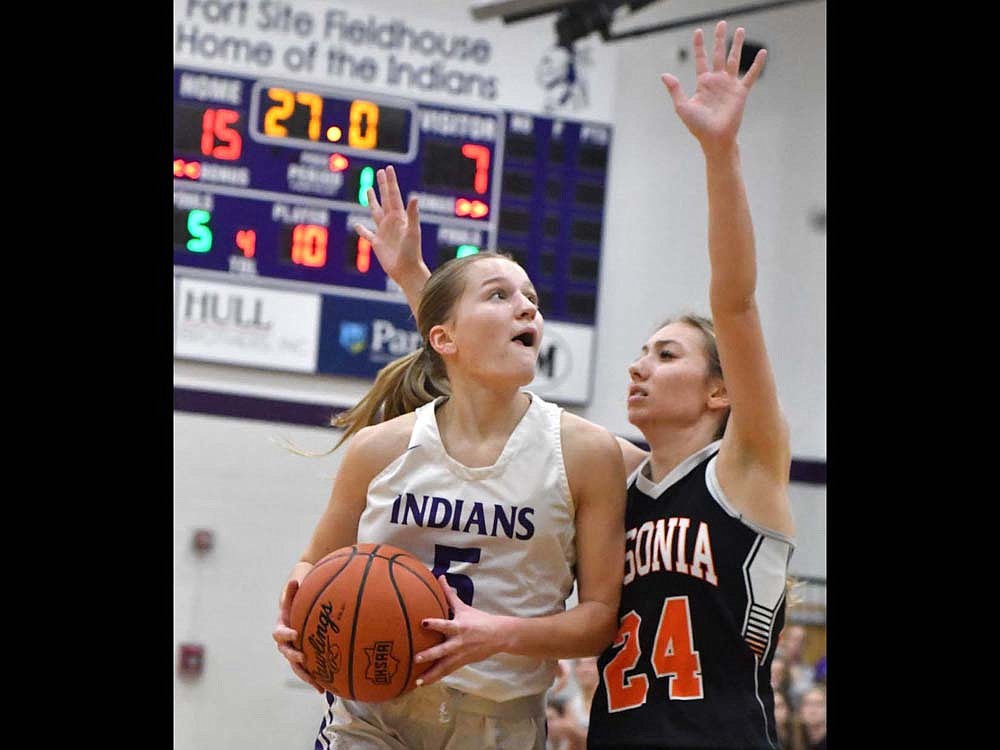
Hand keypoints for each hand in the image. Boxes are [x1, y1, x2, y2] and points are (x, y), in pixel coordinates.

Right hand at [272, 578, 325, 693]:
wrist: (303, 595)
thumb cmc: (299, 589)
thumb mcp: (296, 586)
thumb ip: (293, 588)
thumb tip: (295, 581)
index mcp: (282, 625)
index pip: (279, 633)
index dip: (286, 635)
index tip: (295, 634)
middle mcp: (287, 640)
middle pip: (286, 653)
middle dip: (294, 657)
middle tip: (304, 658)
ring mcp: (295, 648)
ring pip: (297, 665)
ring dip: (305, 674)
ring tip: (316, 683)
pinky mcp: (305, 654)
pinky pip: (308, 668)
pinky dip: (315, 678)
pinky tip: (325, 688)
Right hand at [354, 165, 425, 283]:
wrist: (407, 271)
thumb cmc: (412, 252)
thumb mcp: (412, 231)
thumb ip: (413, 214)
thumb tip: (414, 196)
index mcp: (400, 217)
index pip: (393, 195)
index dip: (390, 182)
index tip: (388, 168)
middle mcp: (392, 222)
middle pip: (385, 199)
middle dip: (383, 185)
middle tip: (380, 172)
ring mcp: (384, 232)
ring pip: (376, 212)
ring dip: (372, 201)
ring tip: (369, 189)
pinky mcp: (378, 243)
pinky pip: (367, 234)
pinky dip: (361, 230)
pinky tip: (356, 225)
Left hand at [410, 576, 504, 685]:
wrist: (499, 635)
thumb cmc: (479, 619)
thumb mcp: (464, 607)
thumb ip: (449, 594)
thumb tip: (439, 576)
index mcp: (459, 627)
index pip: (445, 624)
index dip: (435, 624)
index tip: (422, 623)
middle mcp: (458, 642)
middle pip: (442, 650)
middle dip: (429, 654)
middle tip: (416, 658)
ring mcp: (460, 655)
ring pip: (443, 666)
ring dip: (430, 673)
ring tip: (417, 681)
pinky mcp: (461, 663)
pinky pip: (446, 672)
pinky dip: (435, 678)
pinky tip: (423, 683)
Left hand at [660, 21, 765, 154]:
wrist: (715, 139)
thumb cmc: (698, 126)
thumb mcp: (682, 106)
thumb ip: (675, 89)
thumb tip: (664, 74)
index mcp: (703, 83)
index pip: (701, 59)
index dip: (699, 46)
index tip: (698, 32)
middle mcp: (717, 81)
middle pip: (719, 54)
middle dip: (720, 39)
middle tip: (722, 24)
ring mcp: (729, 85)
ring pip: (734, 59)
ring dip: (737, 45)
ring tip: (740, 30)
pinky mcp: (741, 92)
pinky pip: (750, 75)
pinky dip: (756, 64)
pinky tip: (762, 52)